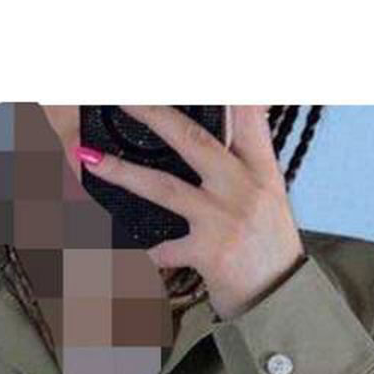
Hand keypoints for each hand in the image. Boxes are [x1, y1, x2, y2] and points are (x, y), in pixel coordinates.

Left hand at [76, 105, 306, 320]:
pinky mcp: (208, 253)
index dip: (226, 88)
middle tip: (123, 97)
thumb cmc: (273, 251)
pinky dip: (137, 251)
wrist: (282, 301)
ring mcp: (224, 220)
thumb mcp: (271, 199)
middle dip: (153, 113)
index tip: (201, 72)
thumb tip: (229, 129)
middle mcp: (243, 188)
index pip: (247, 113)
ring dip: (124, 172)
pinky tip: (110, 248)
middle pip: (192, 139)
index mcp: (262, 170)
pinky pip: (162, 249)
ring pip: (165, 187)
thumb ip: (247, 164)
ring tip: (91, 160)